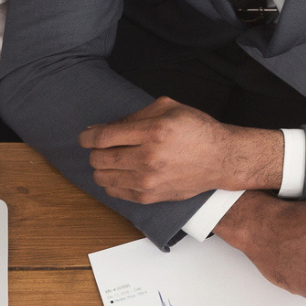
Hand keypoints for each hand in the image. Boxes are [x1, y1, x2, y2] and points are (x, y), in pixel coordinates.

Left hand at [78, 97, 280, 203]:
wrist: (220, 159)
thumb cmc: (196, 130)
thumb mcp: (168, 108)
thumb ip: (134, 116)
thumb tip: (102, 128)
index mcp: (153, 132)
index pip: (103, 137)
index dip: (87, 136)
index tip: (85, 136)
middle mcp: (148, 158)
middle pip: (99, 158)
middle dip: (95, 151)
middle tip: (103, 147)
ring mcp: (148, 181)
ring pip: (103, 177)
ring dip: (102, 168)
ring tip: (113, 160)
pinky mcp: (149, 196)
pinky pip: (115, 192)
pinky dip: (111, 182)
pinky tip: (121, 173)